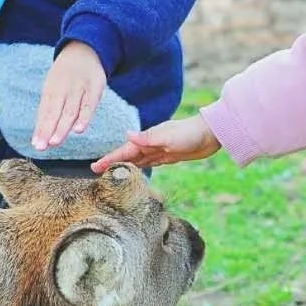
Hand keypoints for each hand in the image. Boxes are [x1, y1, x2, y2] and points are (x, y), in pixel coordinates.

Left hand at [32, 41, 106, 151]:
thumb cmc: (66, 75)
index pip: (45, 112)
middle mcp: (63, 90)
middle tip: (42, 147)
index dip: (41, 128)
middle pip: (55, 113)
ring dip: (62, 127)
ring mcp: (78, 88)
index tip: (36, 145)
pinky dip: (84, 118)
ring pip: (70, 111)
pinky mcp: (94, 88)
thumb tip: (40, 134)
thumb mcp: (54, 87)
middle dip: (48, 130)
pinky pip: (89, 105)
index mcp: (51, 90)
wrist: (85, 48)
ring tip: (54, 142)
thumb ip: (49, 110)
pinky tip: (79, 130)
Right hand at [91, 115, 220, 172]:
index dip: (110, 158)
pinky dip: (140, 166)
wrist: (210, 134)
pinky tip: (136, 170)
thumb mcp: (168, 136)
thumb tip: (127, 135)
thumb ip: (148, 138)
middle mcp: (151, 144)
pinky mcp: (168, 156)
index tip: (95, 166)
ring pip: (137, 159)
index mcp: (148, 139)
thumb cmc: (190, 133)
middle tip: (95, 171)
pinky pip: (149, 162)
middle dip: (112, 162)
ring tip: (111, 172)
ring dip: (124, 165)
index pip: (124, 150)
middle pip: (127, 155)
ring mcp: (159, 149)